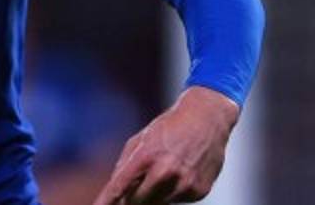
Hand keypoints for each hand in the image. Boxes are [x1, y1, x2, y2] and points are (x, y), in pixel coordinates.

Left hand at [91, 86, 239, 204]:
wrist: (207, 119)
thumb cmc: (170, 127)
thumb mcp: (141, 139)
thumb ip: (125, 166)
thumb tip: (115, 192)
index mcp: (146, 155)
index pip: (120, 186)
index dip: (107, 200)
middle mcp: (165, 172)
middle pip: (137, 202)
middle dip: (131, 199)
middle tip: (133, 189)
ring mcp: (184, 184)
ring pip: (158, 204)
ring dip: (154, 195)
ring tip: (163, 171)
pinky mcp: (199, 192)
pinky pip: (177, 201)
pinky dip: (173, 191)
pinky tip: (180, 172)